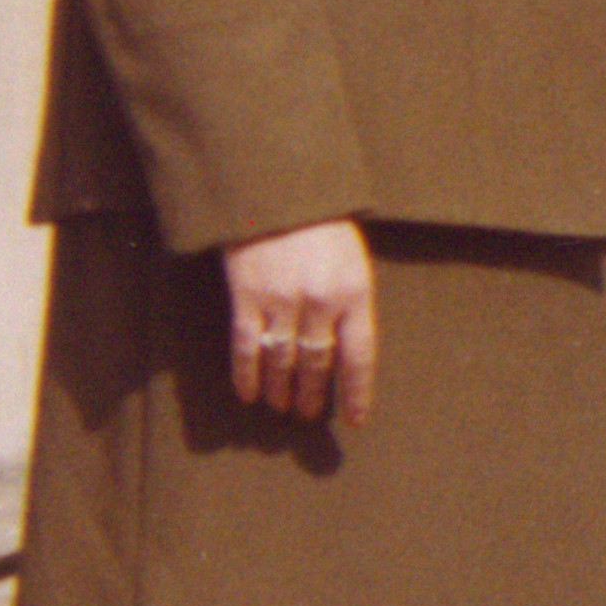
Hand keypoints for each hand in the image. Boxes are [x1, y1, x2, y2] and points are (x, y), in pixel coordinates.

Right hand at [219, 218, 376, 431]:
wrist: (275, 186)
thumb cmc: (322, 220)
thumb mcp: (352, 256)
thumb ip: (350, 298)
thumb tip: (346, 345)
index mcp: (355, 291)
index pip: (360, 356)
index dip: (357, 392)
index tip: (355, 420)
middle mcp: (320, 302)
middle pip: (318, 364)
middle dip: (313, 394)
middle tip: (308, 415)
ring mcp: (281, 301)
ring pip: (282, 361)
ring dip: (281, 390)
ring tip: (282, 408)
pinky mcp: (246, 297)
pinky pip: (247, 347)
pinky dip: (247, 375)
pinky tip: (248, 394)